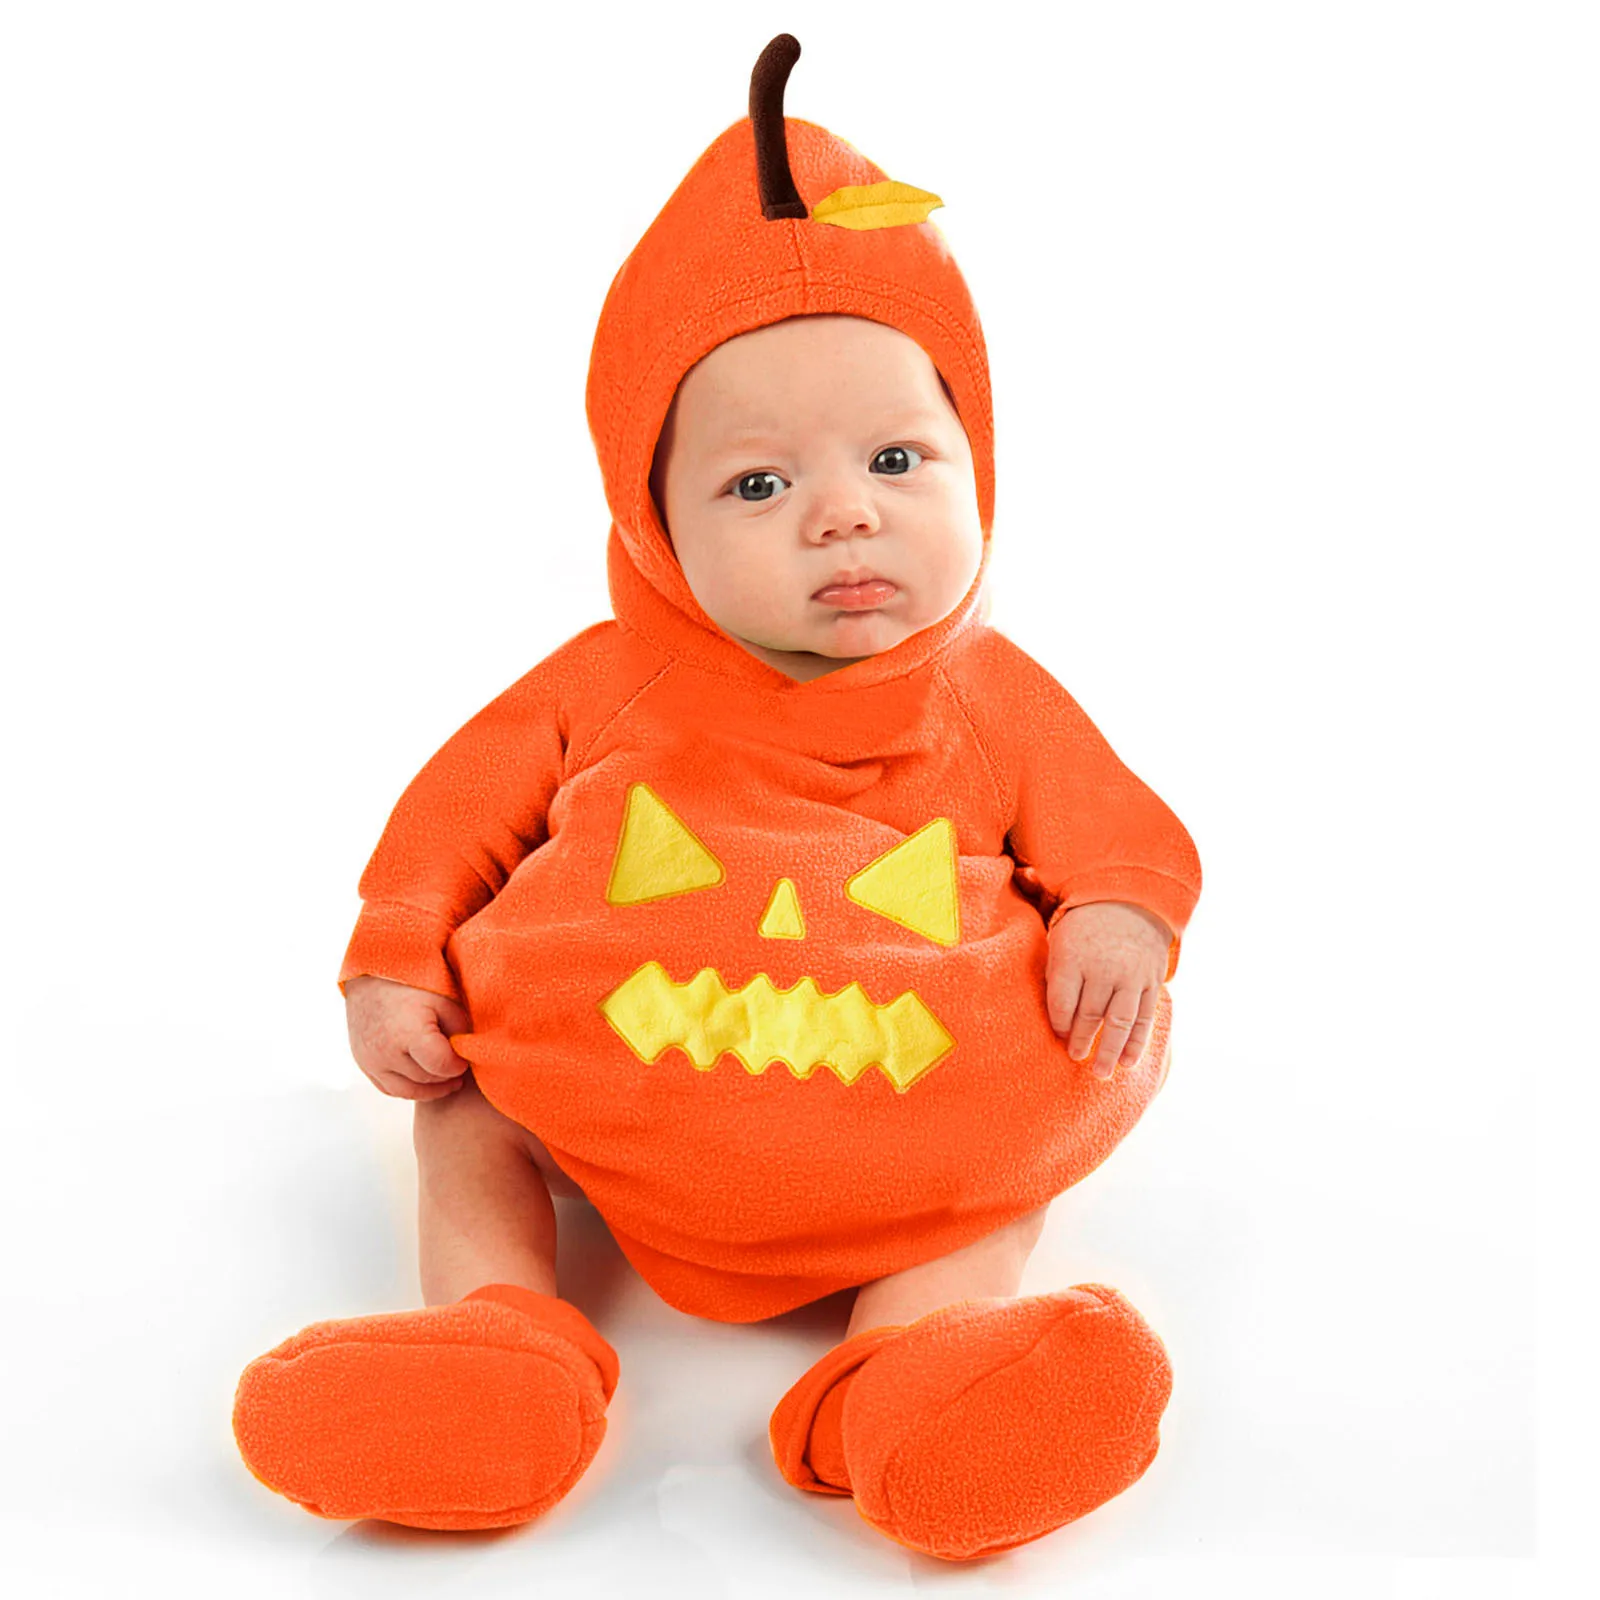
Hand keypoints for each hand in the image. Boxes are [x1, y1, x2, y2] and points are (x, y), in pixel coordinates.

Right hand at [343, 974, 472, 1100]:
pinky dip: (409, 1088)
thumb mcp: (445, 1000)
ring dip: (430, 1089)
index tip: (465, 1059)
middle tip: (460, 1069)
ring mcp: (370, 1061)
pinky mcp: (363, 1063)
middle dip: (447, 1076)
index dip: (458, 1066)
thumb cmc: (414, 983)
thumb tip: (467, 1057)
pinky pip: (389, 1088)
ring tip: (448, 1079)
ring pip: (407, 1091)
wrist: (372, 974)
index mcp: (408, 1033)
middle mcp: (385, 1052)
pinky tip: (426, 1080)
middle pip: (426, 1079)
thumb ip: (460, 1030)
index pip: (441, 1066)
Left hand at [1046, 901, 1169, 1080]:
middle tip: (1074, 1057)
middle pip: (1090, 1013)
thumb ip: (1055, 976)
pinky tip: (1127, 1062)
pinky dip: (1136, 1042)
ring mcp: (1131, 975)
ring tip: (1100, 1073)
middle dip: (1080, 1040)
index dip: (1058, 1023)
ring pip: (1120, 1021)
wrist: (1127, 901)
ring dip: (1109, 1050)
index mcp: (1074, 956)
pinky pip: (1144, 1017)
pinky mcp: (1152, 982)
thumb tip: (1054, 1020)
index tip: (1057, 1035)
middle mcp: (1104, 967)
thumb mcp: (1059, 940)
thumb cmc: (1083, 927)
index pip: (1062, 1001)